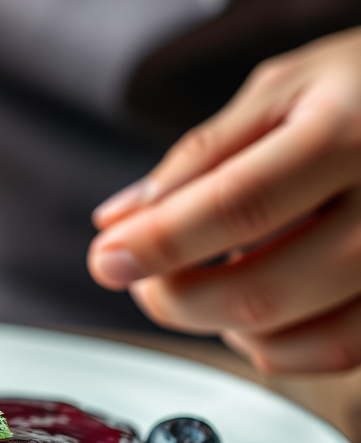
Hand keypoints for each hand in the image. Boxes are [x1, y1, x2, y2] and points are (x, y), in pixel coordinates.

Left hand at [87, 27, 360, 373]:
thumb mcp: (281, 90)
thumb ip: (198, 157)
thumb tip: (118, 222)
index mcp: (349, 133)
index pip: (238, 204)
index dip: (161, 242)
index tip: (107, 260)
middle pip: (265, 291)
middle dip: (177, 299)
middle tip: (141, 278)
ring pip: (304, 340)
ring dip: (223, 328)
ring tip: (196, 285)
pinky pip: (340, 352)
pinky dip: (278, 347)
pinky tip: (254, 308)